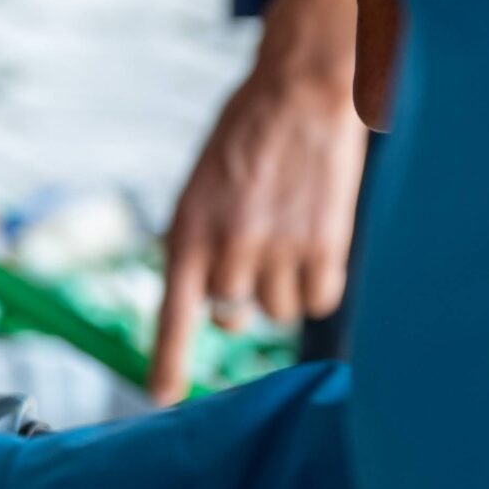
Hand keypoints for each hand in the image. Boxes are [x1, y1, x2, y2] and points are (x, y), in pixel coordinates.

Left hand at [153, 0, 367, 402]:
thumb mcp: (201, 185)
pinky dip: (317, 284)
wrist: (301, 89)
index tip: (162, 399)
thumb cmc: (247, 136)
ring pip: (276, 310)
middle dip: (240, 296)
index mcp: (187, 229)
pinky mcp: (326, 246)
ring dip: (281, 286)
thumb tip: (210, 301)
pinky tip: (315, 245)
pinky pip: (318, 301)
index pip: (174, 311)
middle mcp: (229, 246)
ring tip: (286, 233)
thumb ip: (199, 241)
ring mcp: (279, 249)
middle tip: (253, 249)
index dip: (169, 361)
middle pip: (231, 315)